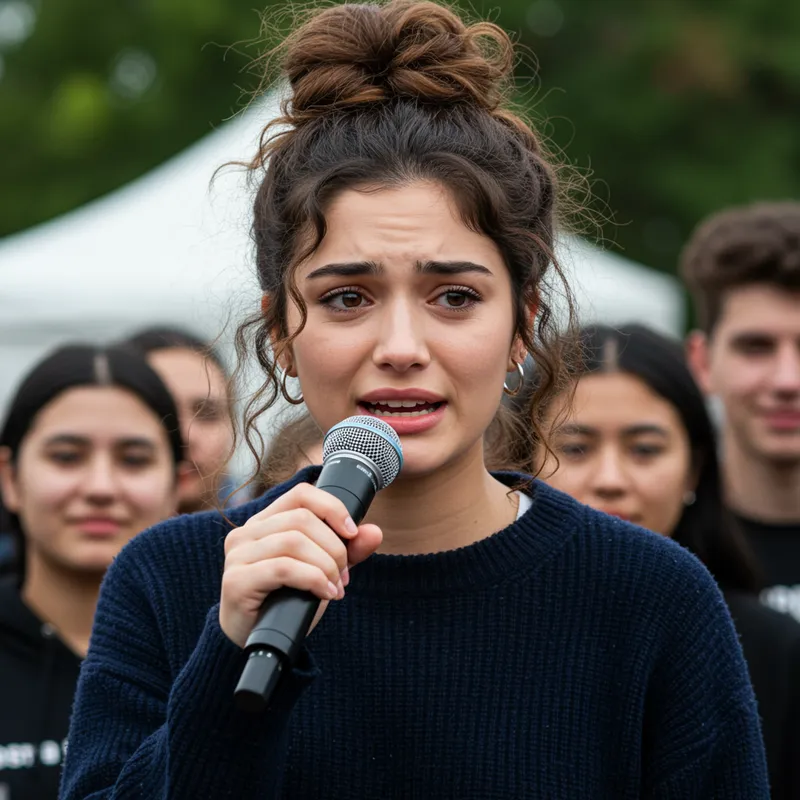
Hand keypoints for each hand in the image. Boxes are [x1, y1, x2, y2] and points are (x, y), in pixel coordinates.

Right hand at [220, 483, 381, 646]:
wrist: (253, 642)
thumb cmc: (284, 602)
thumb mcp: (321, 570)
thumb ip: (347, 551)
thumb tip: (374, 532)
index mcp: (265, 522)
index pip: (301, 494)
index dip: (331, 507)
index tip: (352, 532)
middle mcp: (246, 532)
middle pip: (302, 519)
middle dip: (334, 548)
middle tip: (344, 576)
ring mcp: (238, 555)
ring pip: (294, 541)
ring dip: (325, 565)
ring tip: (335, 587)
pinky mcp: (236, 580)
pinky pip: (284, 568)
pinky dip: (313, 579)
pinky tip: (324, 593)